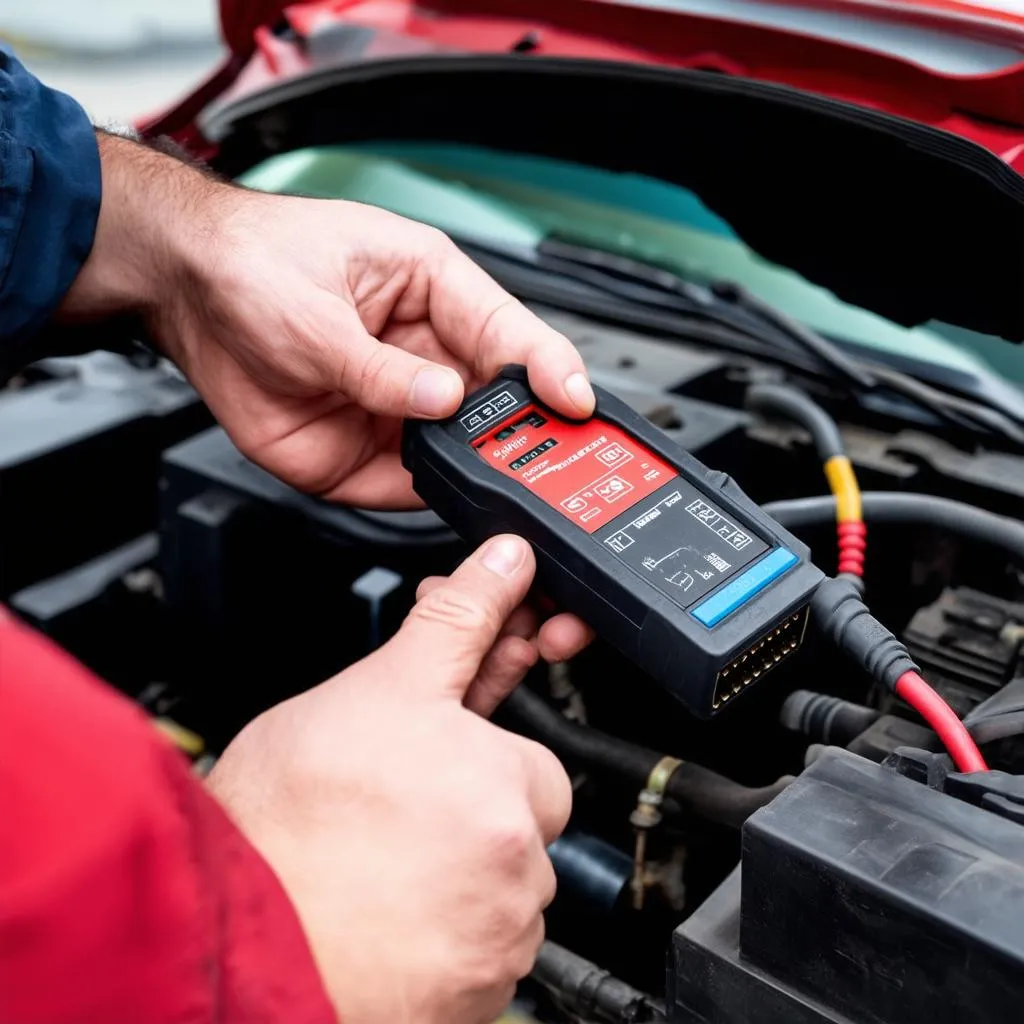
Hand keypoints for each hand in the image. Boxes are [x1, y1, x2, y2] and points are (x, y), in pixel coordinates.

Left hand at [60, 132, 593, 507]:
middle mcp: (424, 354)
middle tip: (542, 455)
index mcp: (432, 290)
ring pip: (461, 450)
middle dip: (525, 432)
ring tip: (495, 480)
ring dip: (479, 468)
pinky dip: (431, 496)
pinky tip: (445, 494)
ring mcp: (396, 407)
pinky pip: (409, 485)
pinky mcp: (363, 453)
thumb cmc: (252, 265)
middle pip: (497, 402)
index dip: (550, 367)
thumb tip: (440, 400)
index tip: (575, 398)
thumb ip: (378, 367)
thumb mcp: (316, 311)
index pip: (510, 334)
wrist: (184, 298)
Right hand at [206, 536, 590, 1023]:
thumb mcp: (375, 688)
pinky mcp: (483, 995)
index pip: (533, 755)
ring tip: (384, 870)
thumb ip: (455, 622)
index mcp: (500, 773)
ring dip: (464, 878)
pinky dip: (453, 938)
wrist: (229, 941)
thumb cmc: (282, 824)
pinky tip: (393, 915)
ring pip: (505, 888)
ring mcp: (500, 932)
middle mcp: (515, 856)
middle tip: (398, 816)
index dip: (476, 755)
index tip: (436, 773)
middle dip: (474, 815)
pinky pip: (488, 952)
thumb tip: (505, 560)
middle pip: (520, 824)